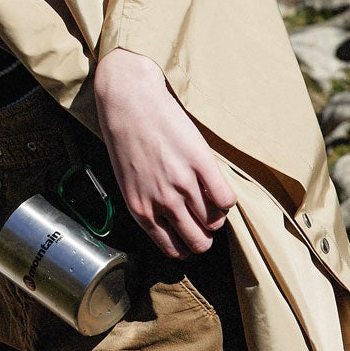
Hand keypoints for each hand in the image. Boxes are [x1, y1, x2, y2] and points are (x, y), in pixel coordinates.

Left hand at [93, 48, 235, 258]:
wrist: (130, 101)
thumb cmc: (124, 138)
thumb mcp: (127, 181)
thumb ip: (147, 205)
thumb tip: (170, 224)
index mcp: (141, 209)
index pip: (173, 249)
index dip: (186, 247)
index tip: (191, 238)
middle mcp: (162, 202)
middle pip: (198, 242)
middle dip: (205, 238)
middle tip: (205, 224)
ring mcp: (183, 184)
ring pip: (214, 223)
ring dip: (216, 217)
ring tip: (209, 201)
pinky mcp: (201, 164)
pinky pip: (226, 200)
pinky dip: (226, 200)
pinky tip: (217, 188)